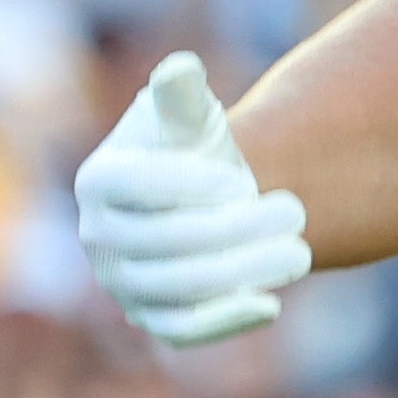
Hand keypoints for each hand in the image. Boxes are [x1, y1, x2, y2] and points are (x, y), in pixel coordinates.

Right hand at [75, 52, 309, 346]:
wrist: (210, 203)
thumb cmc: (197, 150)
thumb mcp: (191, 118)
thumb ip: (182, 97)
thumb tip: (182, 67)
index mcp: (97, 181)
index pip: (132, 185)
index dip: (184, 183)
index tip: (238, 178)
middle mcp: (98, 238)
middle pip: (165, 240)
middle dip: (235, 228)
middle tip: (296, 210)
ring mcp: (123, 284)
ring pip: (182, 286)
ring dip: (245, 270)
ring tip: (300, 251)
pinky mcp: (153, 319)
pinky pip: (184, 330)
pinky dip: (226, 321)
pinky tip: (271, 305)